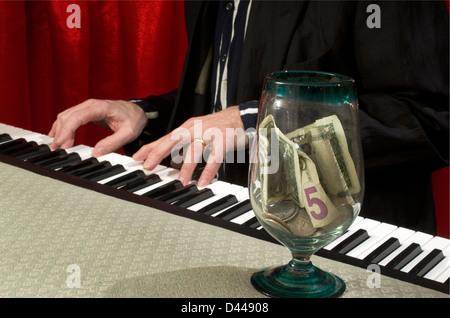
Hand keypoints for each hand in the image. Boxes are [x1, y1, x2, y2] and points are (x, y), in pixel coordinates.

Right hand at [49, 99, 147, 156]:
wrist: (137, 111)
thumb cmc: (133, 120)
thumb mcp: (128, 133)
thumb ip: (113, 143)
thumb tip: (96, 153)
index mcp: (101, 108)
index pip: (78, 116)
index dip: (67, 130)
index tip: (61, 143)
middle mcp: (91, 104)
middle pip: (69, 116)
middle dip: (61, 133)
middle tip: (58, 150)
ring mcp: (87, 106)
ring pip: (66, 116)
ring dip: (59, 130)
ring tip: (56, 146)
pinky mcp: (86, 111)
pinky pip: (70, 117)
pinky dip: (62, 127)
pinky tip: (58, 137)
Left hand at [133, 106, 247, 186]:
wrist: (243, 118)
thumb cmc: (220, 127)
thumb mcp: (199, 132)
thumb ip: (185, 145)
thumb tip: (172, 161)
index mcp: (188, 127)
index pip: (165, 138)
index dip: (150, 147)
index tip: (136, 157)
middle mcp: (196, 129)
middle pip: (173, 141)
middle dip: (159, 153)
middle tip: (148, 167)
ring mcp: (210, 134)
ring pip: (194, 150)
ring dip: (187, 167)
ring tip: (181, 182)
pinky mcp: (224, 140)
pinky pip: (215, 158)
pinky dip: (208, 171)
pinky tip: (203, 182)